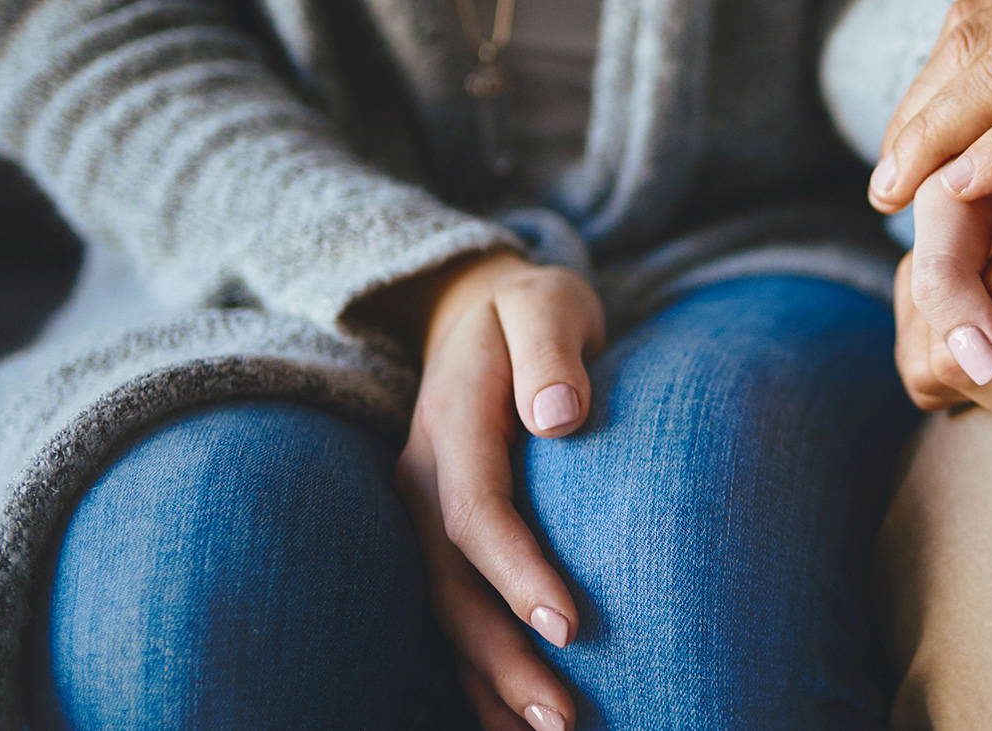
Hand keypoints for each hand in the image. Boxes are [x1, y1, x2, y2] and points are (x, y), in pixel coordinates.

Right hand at [384, 250, 601, 730]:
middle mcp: (420, 477)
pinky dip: (479, 674)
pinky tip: (514, 724)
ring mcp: (420, 513)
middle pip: (451, 586)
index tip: (572, 626)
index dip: (518, 573)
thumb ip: (553, 351)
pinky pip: (451, 612)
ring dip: (489, 684)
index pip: (476, 511)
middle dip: (502, 660)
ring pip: (445, 613)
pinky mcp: (436, 537)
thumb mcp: (545, 303)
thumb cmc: (530, 310)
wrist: (473, 308)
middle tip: (563, 718)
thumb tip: (560, 415)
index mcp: (450, 423)